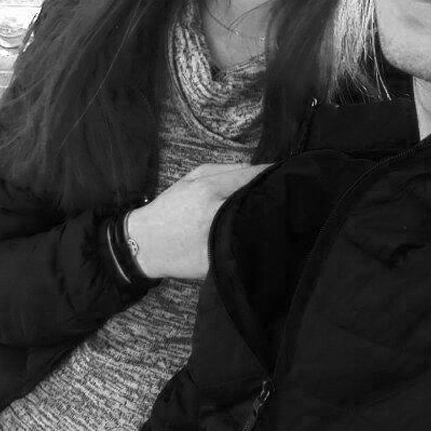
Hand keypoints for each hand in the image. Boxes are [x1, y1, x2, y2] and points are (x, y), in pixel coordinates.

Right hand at [125, 163, 270, 279]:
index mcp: (208, 189)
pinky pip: (249, 248)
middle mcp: (216, 212)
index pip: (253, 176)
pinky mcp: (221, 261)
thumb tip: (257, 170)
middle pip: (260, 200)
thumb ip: (224, 169)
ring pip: (258, 224)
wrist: (146, 245)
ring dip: (269, 218)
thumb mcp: (190, 179)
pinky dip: (258, 241)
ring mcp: (219, 238)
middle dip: (274, 196)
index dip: (273, 173)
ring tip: (276, 214)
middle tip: (284, 194)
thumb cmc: (170, 209)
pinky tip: (261, 237)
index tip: (285, 174)